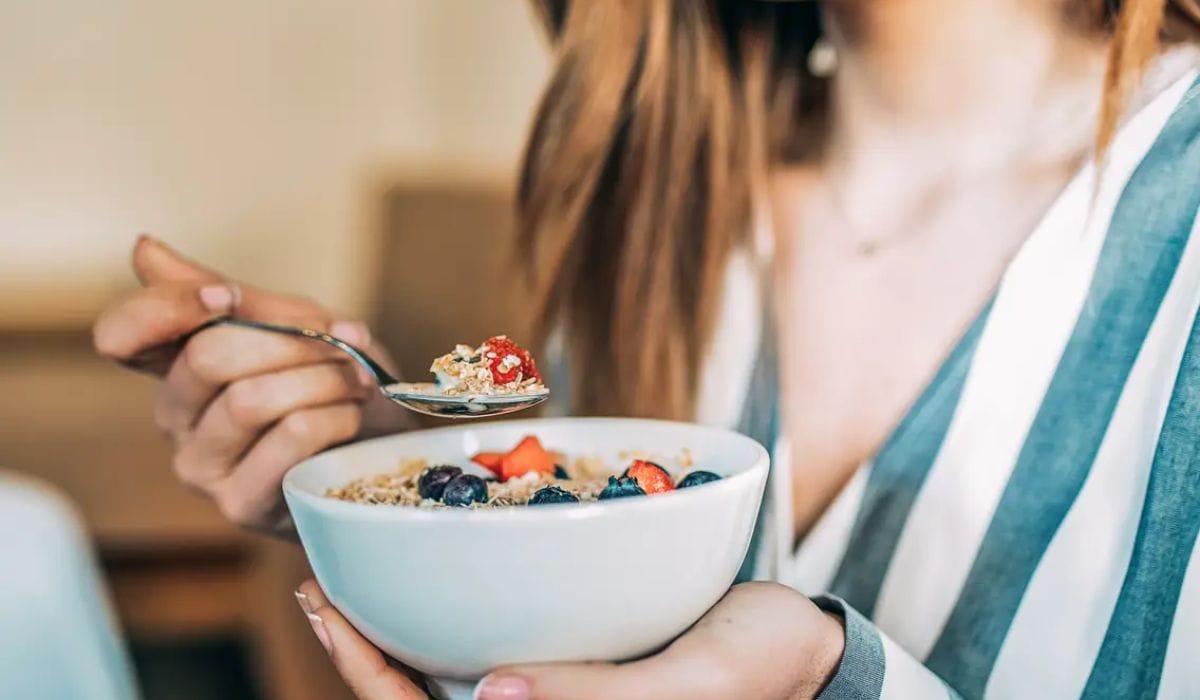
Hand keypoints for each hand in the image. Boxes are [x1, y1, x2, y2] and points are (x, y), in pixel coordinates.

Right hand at [94, 236, 411, 532]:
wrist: (386, 449)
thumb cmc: (336, 384)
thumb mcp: (296, 326)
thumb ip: (235, 297)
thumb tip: (143, 249)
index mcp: (177, 366)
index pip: (121, 334)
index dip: (166, 307)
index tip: (227, 297)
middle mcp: (175, 418)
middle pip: (206, 357)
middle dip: (290, 341)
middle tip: (341, 342)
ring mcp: (202, 466)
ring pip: (250, 399)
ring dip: (322, 378)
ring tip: (356, 380)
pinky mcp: (241, 503)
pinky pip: (289, 437)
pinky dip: (334, 415)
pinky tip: (351, 415)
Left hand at [297, 580, 844, 699]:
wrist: (815, 655)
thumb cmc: (767, 672)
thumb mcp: (693, 685)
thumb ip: (596, 699)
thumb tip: (486, 697)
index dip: (371, 677)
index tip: (328, 610)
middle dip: (369, 653)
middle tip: (323, 584)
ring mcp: (562, 695)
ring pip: (457, 678)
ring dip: (404, 633)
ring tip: (360, 576)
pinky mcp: (580, 666)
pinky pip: (502, 647)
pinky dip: (460, 612)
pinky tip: (444, 569)